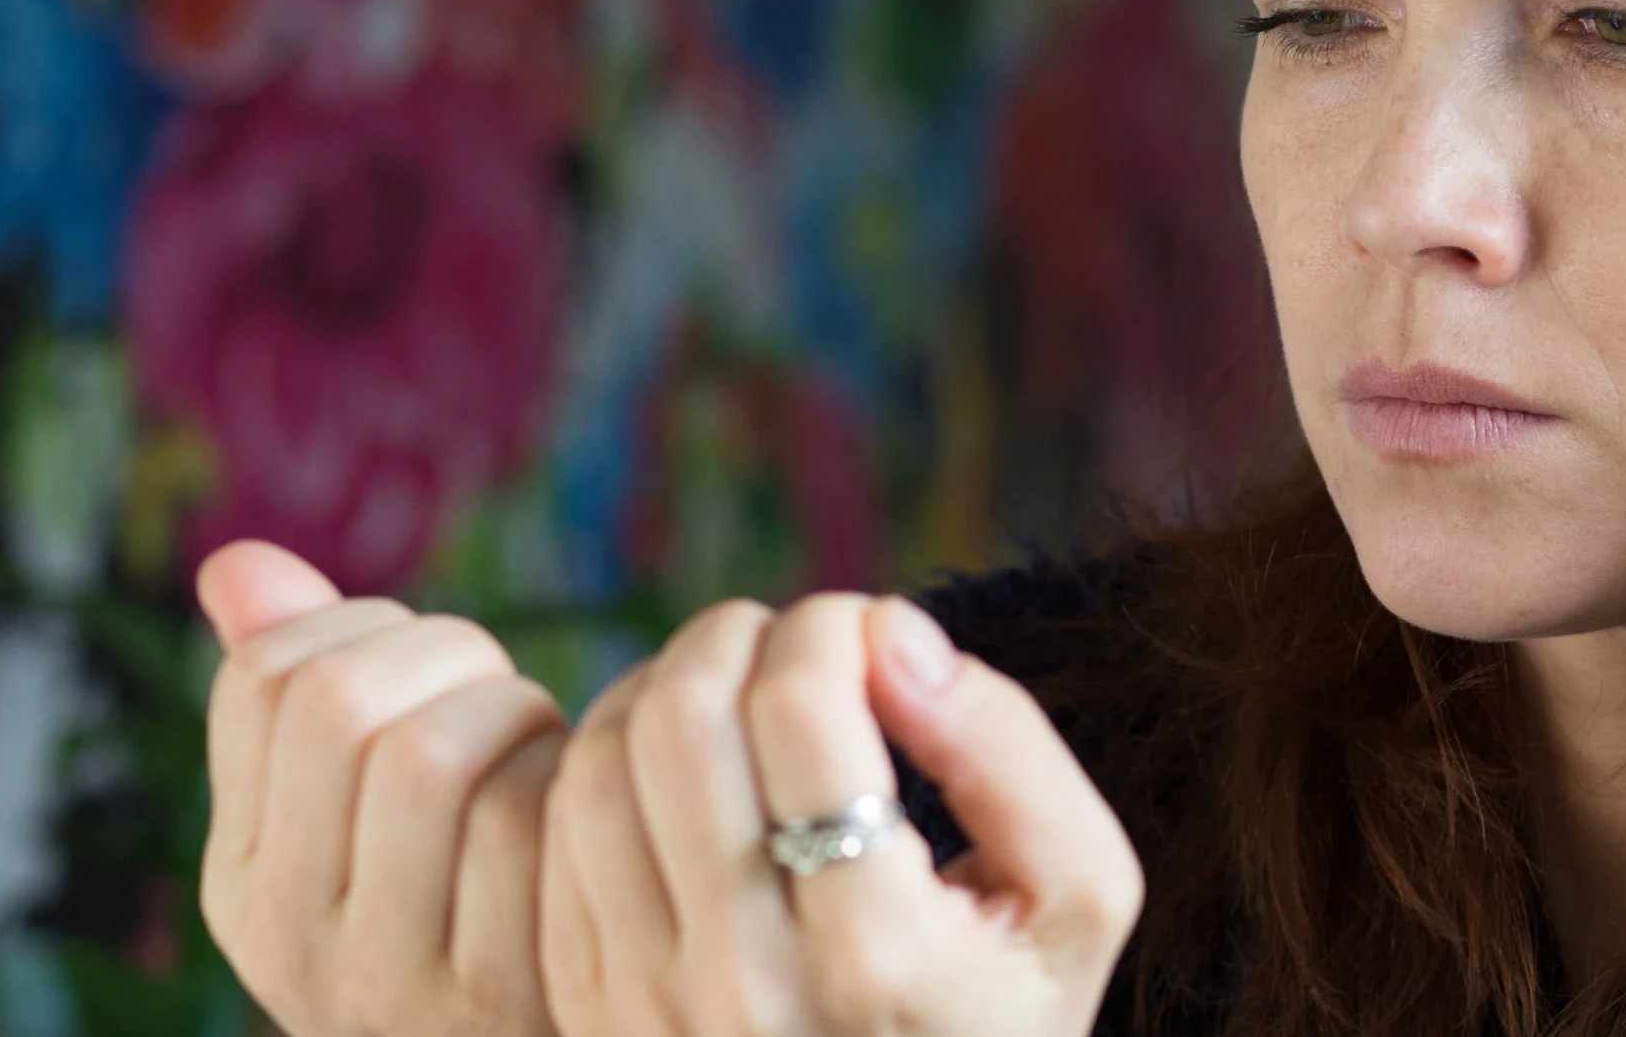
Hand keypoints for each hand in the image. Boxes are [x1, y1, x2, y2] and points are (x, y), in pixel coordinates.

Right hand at [196, 541, 568, 1036]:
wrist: (546, 1031)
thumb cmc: (472, 896)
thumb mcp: (363, 813)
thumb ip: (299, 693)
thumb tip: (234, 562)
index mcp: (242, 877)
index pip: (265, 676)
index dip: (369, 627)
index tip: (425, 668)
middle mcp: (286, 938)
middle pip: (338, 701)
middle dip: (445, 656)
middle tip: (495, 694)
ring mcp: (386, 976)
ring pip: (428, 751)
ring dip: (511, 711)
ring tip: (536, 746)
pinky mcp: (498, 989)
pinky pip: (527, 820)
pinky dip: (565, 779)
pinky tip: (575, 807)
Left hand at [538, 591, 1143, 1036]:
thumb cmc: (1001, 1009)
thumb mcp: (1076, 894)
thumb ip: (1007, 746)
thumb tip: (892, 631)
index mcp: (877, 954)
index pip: (798, 707)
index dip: (832, 627)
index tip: (871, 640)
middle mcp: (745, 984)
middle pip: (681, 718)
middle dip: (742, 636)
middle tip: (798, 649)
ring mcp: (646, 1002)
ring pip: (600, 760)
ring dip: (667, 683)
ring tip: (742, 695)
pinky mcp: (584, 1003)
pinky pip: (549, 826)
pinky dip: (611, 754)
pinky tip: (682, 763)